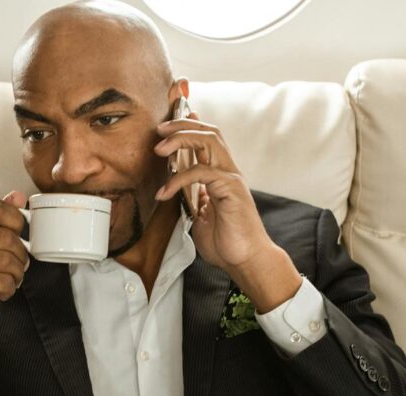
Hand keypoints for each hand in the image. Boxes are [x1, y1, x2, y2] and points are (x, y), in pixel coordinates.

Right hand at [0, 191, 30, 341]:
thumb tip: (18, 195)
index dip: (16, 220)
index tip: (18, 234)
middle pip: (7, 237)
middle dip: (21, 255)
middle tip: (19, 265)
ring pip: (8, 260)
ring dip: (17, 274)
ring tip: (12, 279)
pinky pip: (3, 280)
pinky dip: (9, 288)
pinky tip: (3, 291)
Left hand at [152, 111, 276, 271]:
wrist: (246, 261)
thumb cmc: (227, 243)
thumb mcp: (201, 218)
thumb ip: (192, 201)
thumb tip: (177, 194)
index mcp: (221, 176)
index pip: (208, 140)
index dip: (190, 126)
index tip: (169, 124)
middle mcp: (228, 172)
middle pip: (209, 132)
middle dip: (182, 125)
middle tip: (159, 130)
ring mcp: (231, 178)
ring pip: (209, 141)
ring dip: (181, 139)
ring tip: (159, 148)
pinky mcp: (230, 188)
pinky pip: (202, 172)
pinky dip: (178, 179)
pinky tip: (164, 192)